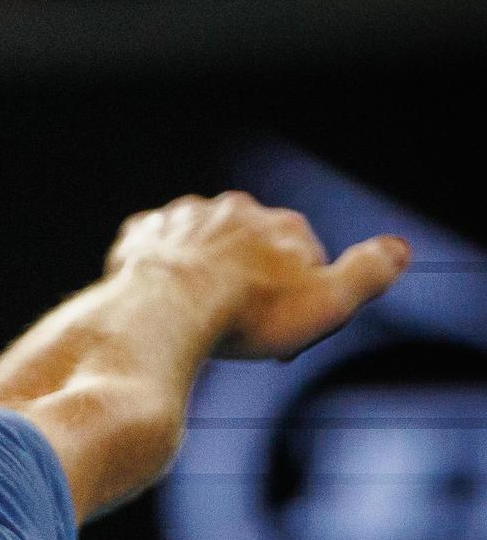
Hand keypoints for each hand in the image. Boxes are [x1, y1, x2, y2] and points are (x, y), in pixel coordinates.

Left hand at [104, 191, 410, 360]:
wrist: (165, 310)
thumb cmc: (248, 314)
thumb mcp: (330, 302)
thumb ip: (368, 273)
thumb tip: (398, 249)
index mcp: (282, 223)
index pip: (302, 255)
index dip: (297, 296)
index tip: (282, 330)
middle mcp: (233, 209)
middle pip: (249, 248)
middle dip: (249, 280)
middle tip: (239, 327)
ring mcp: (183, 218)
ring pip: (201, 245)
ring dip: (204, 273)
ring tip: (199, 316)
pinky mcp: (140, 234)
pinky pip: (153, 247)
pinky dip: (158, 269)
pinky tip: (160, 297)